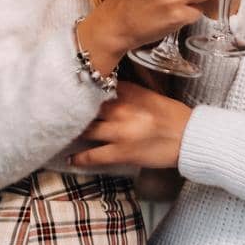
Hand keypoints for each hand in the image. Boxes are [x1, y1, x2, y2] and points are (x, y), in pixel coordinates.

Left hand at [70, 81, 192, 169]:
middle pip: (87, 107)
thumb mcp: (150, 95)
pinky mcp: (122, 151)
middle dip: (72, 110)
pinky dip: (81, 158)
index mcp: (129, 92)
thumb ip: (127, 92)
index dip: (82, 89)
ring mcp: (120, 131)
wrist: (189, 137)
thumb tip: (105, 90)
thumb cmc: (172, 117)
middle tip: (55, 113)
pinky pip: (95, 155)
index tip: (67, 91)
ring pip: (87, 129)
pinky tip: (71, 159)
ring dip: (73, 132)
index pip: (98, 86)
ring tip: (62, 134)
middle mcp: (122, 108)